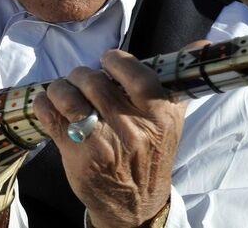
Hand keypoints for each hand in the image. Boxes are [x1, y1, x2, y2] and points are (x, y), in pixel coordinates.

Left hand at [33, 41, 208, 227]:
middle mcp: (131, 129)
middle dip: (80, 75)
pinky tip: (47, 103)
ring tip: (62, 90)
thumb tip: (203, 44)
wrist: (135, 204)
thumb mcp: (172, 121)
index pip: (137, 76)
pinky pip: (52, 118)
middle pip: (94, 83)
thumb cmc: (150, 154)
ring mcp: (102, 143)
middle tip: (80, 79)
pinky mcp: (78, 155)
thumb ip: (178, 82)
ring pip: (69, 97)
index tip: (107, 60)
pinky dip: (44, 104)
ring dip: (59, 88)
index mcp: (159, 116)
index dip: (116, 61)